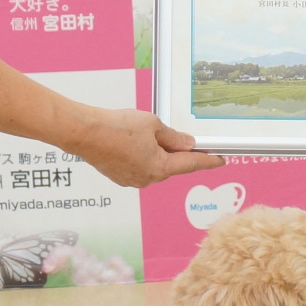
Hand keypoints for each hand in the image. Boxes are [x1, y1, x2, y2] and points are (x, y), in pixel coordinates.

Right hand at [67, 107, 224, 188]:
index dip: (208, 160)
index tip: (220, 160)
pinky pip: (139, 165)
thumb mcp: (153, 125)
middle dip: (176, 151)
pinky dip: (142, 155)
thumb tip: (187, 144)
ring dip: (156, 152)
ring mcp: (132, 180)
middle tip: (178, 135)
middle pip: (171, 164)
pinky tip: (132, 141)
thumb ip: (173, 137)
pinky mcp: (119, 176)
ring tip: (143, 132)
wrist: (84, 133)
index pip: (191, 164)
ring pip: (154, 165)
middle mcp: (147, 179)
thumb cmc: (116, 127)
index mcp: (160, 168)